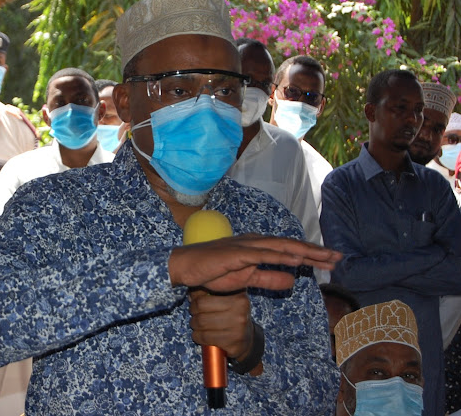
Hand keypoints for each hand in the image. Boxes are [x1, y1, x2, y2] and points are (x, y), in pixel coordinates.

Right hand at [169, 234, 341, 291]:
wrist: (186, 267)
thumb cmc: (213, 271)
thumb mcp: (246, 280)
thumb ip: (269, 279)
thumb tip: (292, 282)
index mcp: (258, 247)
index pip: (289, 250)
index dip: (311, 254)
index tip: (331, 260)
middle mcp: (256, 242)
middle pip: (291, 245)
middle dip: (315, 251)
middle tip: (338, 257)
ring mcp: (247, 246)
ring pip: (282, 247)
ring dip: (305, 251)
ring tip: (325, 257)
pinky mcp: (238, 253)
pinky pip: (264, 254)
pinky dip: (282, 255)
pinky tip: (297, 259)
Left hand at [188, 290, 252, 359]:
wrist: (247, 339)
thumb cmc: (231, 316)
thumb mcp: (224, 299)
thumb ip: (207, 291)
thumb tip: (191, 292)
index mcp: (238, 296)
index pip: (203, 297)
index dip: (195, 302)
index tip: (196, 305)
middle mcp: (241, 310)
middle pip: (200, 310)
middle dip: (193, 315)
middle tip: (195, 317)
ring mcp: (239, 328)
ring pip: (201, 324)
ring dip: (195, 327)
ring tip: (197, 326)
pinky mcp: (234, 343)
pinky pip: (205, 337)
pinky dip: (198, 337)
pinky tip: (200, 336)